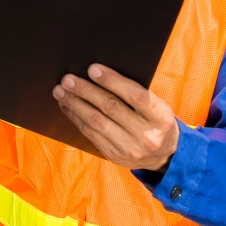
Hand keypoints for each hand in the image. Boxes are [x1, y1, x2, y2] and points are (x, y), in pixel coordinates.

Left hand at [53, 63, 179, 170]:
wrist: (165, 156)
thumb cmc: (156, 121)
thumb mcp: (157, 107)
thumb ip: (136, 93)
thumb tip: (99, 73)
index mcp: (161, 117)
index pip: (135, 95)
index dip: (112, 81)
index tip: (92, 69)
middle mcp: (146, 135)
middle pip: (110, 108)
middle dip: (86, 91)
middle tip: (68, 79)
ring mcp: (129, 149)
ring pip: (96, 122)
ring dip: (75, 104)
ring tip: (60, 91)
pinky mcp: (114, 156)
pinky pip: (90, 134)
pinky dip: (76, 118)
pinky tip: (67, 106)